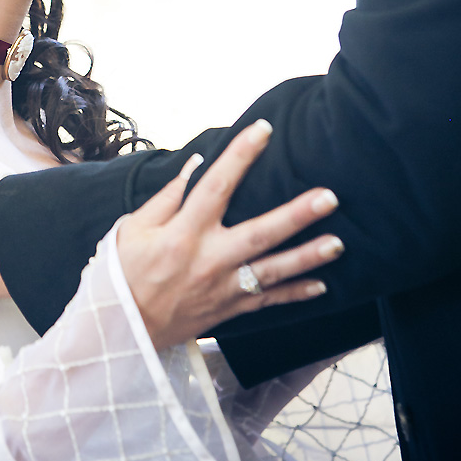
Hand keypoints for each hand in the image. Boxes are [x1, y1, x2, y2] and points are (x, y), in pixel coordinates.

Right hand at [117, 120, 342, 349]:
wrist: (122, 331)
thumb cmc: (123, 273)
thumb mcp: (132, 228)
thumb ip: (167, 197)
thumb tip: (195, 165)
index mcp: (183, 232)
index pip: (217, 185)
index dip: (241, 155)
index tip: (264, 129)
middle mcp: (208, 259)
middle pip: (260, 233)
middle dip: (297, 215)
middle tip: (329, 197)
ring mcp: (222, 288)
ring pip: (272, 271)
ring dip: (307, 257)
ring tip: (338, 243)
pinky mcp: (227, 310)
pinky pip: (267, 301)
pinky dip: (295, 294)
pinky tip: (322, 284)